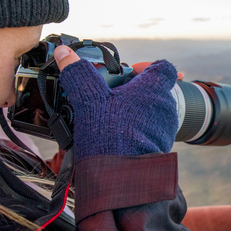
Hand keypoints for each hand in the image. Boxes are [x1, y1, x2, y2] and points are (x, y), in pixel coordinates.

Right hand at [54, 46, 178, 158]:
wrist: (123, 177)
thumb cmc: (112, 136)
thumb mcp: (89, 100)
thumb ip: (78, 74)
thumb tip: (65, 54)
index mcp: (154, 89)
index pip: (162, 67)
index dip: (146, 66)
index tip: (129, 71)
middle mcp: (165, 107)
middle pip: (152, 90)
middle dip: (131, 91)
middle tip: (108, 96)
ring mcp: (164, 129)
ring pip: (149, 112)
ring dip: (131, 113)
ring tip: (106, 118)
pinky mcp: (159, 148)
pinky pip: (147, 133)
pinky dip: (133, 132)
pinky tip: (112, 137)